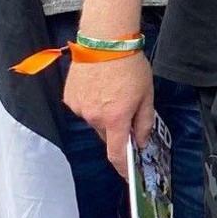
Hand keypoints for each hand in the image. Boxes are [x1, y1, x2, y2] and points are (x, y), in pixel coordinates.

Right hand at [62, 54, 155, 178]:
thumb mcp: (147, 95)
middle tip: (126, 110)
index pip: (117, 153)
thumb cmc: (130, 66)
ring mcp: (79, 108)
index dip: (122, 168)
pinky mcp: (70, 98)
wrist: (104, 42)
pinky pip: (84, 109)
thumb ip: (144, 122)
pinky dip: (93, 104)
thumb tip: (141, 142)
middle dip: (117, 130)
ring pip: (95, 121)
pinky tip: (100, 87)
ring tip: (113, 91)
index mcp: (116, 118)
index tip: (128, 176)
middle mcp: (94, 117)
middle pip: (107, 135)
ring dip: (104, 115)